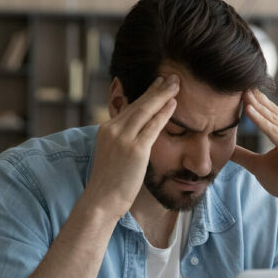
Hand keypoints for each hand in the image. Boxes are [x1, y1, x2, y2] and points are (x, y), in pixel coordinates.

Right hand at [84, 75, 178, 217]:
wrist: (102, 200)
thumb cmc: (110, 183)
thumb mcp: (113, 155)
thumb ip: (123, 141)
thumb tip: (138, 136)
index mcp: (106, 129)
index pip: (130, 107)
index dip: (146, 94)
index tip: (158, 84)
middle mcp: (113, 129)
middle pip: (138, 104)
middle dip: (157, 89)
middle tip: (172, 76)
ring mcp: (123, 138)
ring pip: (146, 110)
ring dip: (163, 95)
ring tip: (176, 83)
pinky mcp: (135, 150)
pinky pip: (153, 126)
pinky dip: (164, 113)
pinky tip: (174, 103)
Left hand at [231, 89, 277, 216]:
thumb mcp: (258, 165)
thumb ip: (243, 155)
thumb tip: (226, 149)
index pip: (271, 113)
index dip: (256, 101)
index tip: (240, 88)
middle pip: (273, 112)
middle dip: (256, 98)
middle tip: (239, 82)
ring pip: (273, 120)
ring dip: (257, 106)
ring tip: (242, 93)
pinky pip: (274, 133)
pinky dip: (261, 122)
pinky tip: (249, 112)